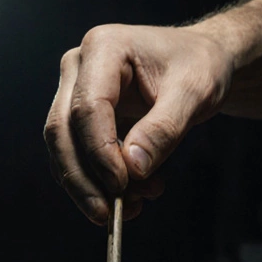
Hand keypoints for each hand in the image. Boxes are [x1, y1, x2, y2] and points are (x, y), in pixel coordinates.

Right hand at [44, 24, 234, 223]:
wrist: (200, 62)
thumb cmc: (199, 66)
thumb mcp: (194, 93)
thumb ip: (163, 129)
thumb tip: (132, 167)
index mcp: (103, 48)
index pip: (88, 106)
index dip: (99, 150)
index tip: (121, 184)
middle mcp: (79, 67)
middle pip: (61, 130)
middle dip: (82, 178)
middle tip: (107, 214)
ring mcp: (75, 92)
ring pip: (63, 148)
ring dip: (90, 186)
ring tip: (132, 207)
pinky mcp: (81, 118)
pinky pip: (77, 157)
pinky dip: (98, 183)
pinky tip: (132, 198)